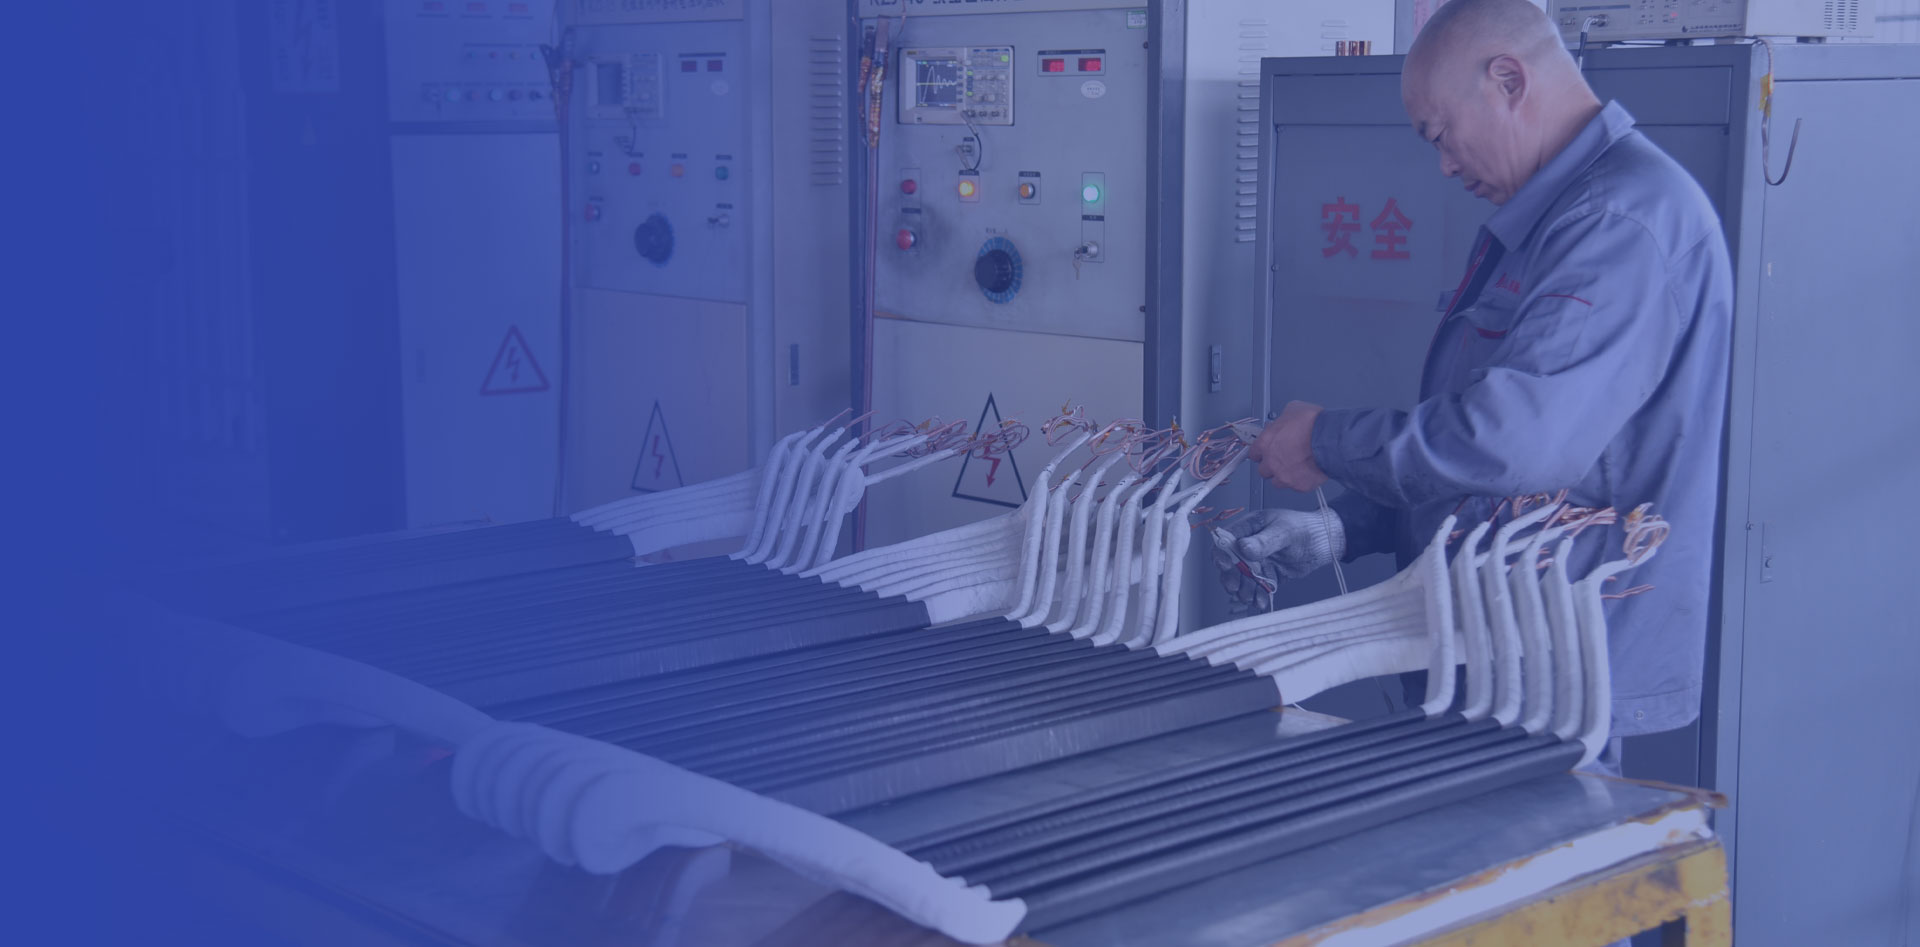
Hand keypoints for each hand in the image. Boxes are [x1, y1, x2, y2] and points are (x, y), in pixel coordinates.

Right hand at [1210, 507, 1346, 612]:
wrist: (1326, 542)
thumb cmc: (1306, 529)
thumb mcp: (1284, 532)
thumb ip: (1263, 541)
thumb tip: (1243, 548)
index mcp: (1249, 527)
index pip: (1226, 540)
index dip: (1221, 554)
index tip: (1225, 566)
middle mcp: (1250, 545)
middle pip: (1230, 563)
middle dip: (1231, 577)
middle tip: (1236, 588)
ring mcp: (1258, 561)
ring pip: (1242, 578)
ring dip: (1243, 589)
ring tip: (1250, 598)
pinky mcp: (1268, 574)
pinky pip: (1258, 587)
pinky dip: (1257, 596)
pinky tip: (1261, 602)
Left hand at [1249, 401, 1328, 492]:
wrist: (1330, 439)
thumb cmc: (1313, 424)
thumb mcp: (1293, 409)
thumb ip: (1283, 419)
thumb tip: (1286, 420)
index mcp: (1265, 443)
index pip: (1253, 453)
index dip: (1261, 452)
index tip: (1266, 452)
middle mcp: (1271, 462)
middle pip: (1263, 471)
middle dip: (1272, 465)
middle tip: (1284, 459)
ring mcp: (1284, 476)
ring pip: (1277, 482)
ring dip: (1284, 476)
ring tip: (1296, 467)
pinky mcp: (1299, 486)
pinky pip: (1296, 486)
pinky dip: (1301, 481)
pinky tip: (1308, 472)